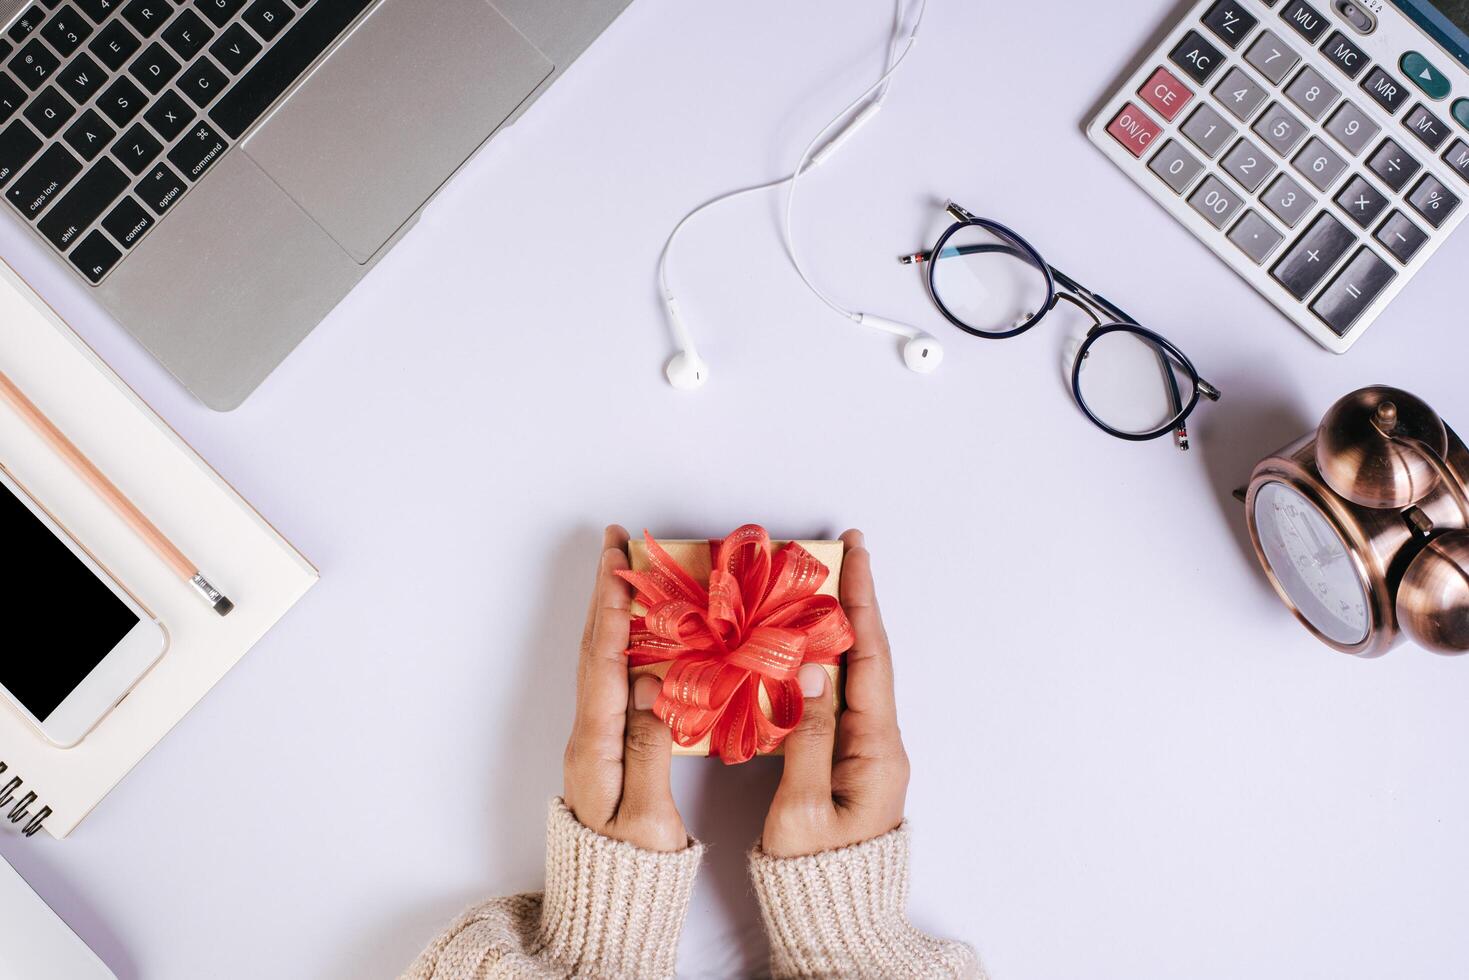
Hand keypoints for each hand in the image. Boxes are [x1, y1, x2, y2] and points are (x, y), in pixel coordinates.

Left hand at [562, 525, 687, 851]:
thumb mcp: (646, 816)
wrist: (606, 908)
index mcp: (595, 746)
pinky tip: (645, 632)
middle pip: (595, 649)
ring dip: (616, 612)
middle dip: (607, 592)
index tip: (619, 559)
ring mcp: (596, 741)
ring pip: (604, 662)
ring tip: (631, 570)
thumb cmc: (630, 870)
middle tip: (620, 542)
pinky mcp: (610, 749)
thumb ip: (649, 747)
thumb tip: (650, 683)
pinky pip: (618, 682)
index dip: (612, 606)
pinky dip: (628, 645)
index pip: (603, 660)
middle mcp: (588, 735)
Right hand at [761, 529, 909, 857]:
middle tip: (840, 552)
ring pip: (852, 674)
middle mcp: (879, 742)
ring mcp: (866, 751)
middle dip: (853, 601)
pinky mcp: (848, 761)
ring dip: (836, 628)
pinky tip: (802, 646)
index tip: (855, 553)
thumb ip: (805, 737)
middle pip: (866, 656)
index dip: (860, 602)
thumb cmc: (814, 874)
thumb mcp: (801, 809)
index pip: (869, 657)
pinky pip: (837, 698)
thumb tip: (809, 670)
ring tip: (817, 586)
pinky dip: (822, 662)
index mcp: (875, 749)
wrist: (835, 920)